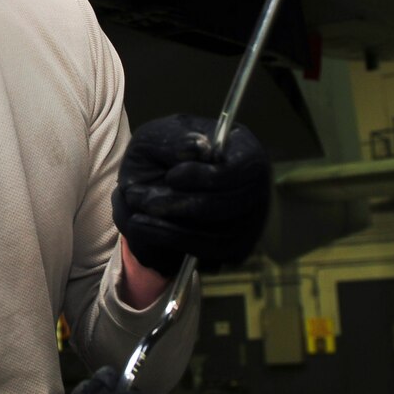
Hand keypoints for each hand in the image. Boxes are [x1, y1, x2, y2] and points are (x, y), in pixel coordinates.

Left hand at [111, 113, 270, 275]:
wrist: (154, 185)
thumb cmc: (162, 155)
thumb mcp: (158, 137)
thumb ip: (176, 139)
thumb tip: (198, 149)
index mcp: (246, 153)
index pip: (240, 170)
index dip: (205, 177)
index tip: (172, 176)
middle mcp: (256, 191)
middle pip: (227, 207)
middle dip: (183, 206)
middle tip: (146, 202)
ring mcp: (250, 225)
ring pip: (218, 238)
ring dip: (173, 230)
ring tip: (138, 219)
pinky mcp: (234, 250)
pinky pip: (209, 257)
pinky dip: (176, 246)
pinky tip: (149, 232)